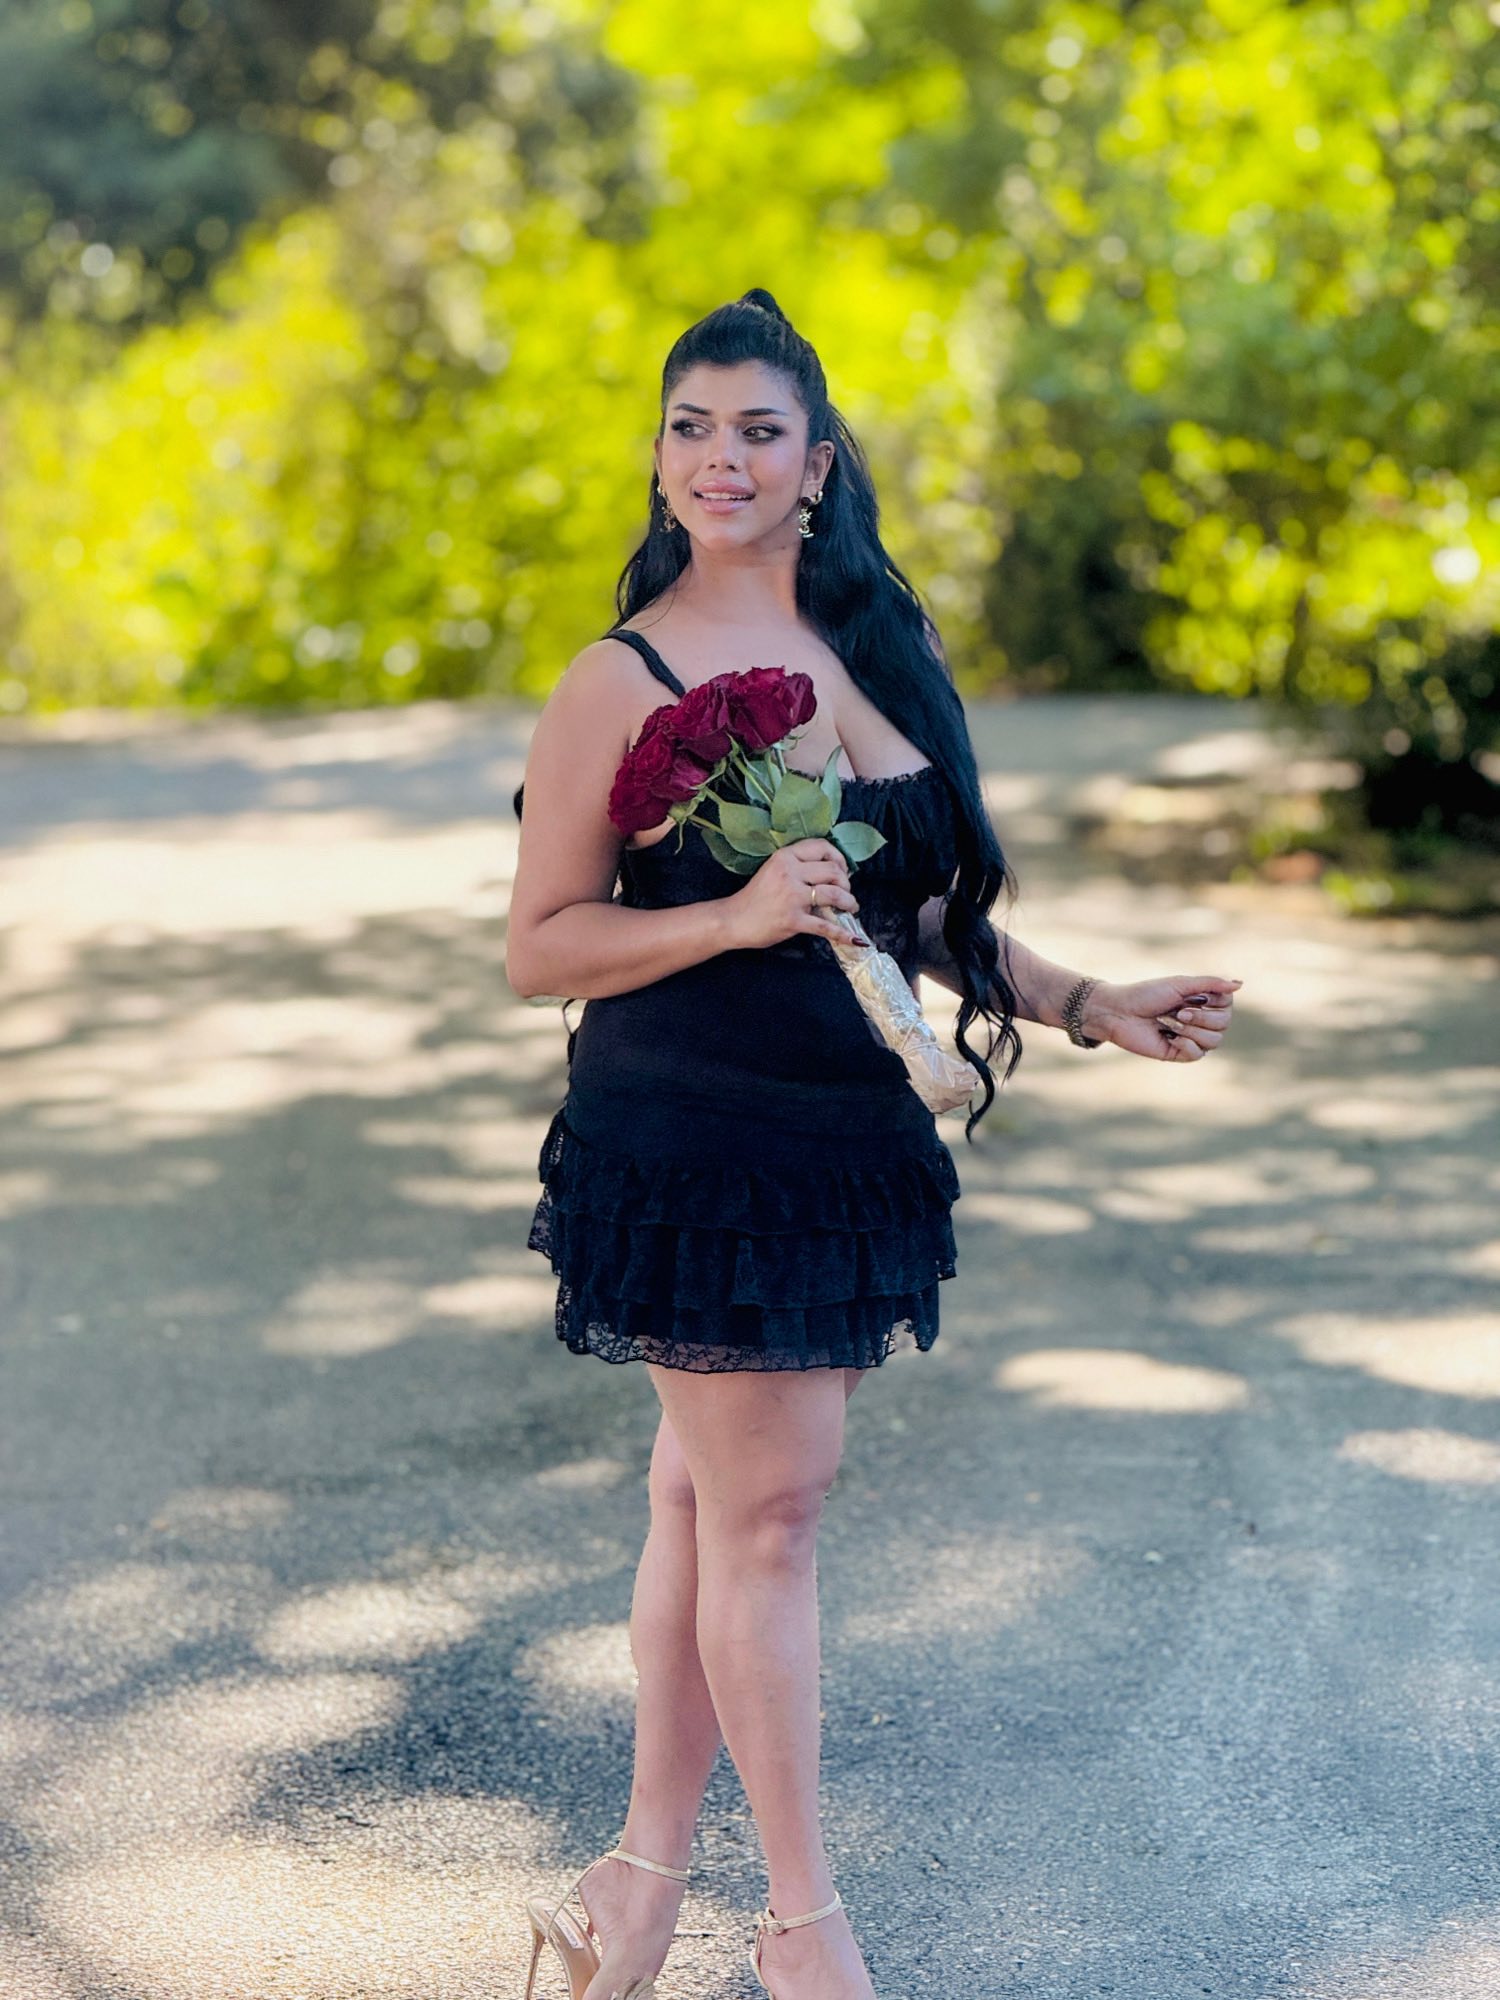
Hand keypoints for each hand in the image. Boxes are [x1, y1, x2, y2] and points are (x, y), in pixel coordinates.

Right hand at [720, 838, 869, 951]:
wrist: (734, 920)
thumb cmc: (755, 896)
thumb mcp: (774, 870)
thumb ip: (798, 866)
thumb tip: (832, 871)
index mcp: (785, 857)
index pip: (822, 847)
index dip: (839, 858)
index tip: (842, 870)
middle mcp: (790, 873)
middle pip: (833, 871)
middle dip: (846, 882)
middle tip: (846, 892)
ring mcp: (792, 898)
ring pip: (834, 894)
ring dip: (849, 902)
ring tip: (850, 907)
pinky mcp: (794, 921)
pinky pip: (826, 927)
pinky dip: (843, 934)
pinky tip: (854, 939)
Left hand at [1083, 975, 1243, 1062]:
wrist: (1119, 1012)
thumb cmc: (1146, 994)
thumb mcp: (1180, 984)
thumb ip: (1210, 984)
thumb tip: (1240, 984)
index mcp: (1201, 1001)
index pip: (1228, 1005)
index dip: (1215, 1001)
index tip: (1194, 996)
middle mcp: (1199, 1020)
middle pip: (1224, 1024)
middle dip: (1202, 1017)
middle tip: (1179, 1011)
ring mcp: (1190, 1037)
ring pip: (1214, 1041)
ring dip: (1193, 1030)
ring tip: (1172, 1023)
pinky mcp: (1178, 1053)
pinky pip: (1198, 1055)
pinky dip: (1186, 1045)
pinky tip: (1170, 1038)